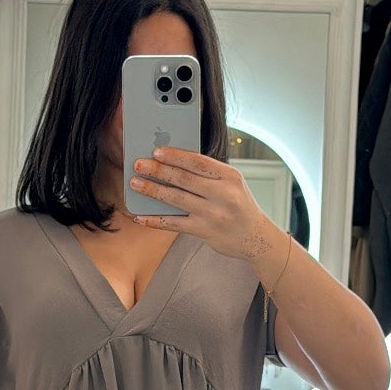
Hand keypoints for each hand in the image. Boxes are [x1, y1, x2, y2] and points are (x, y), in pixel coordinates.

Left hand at [129, 147, 277, 262]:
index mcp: (230, 176)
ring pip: (176, 199)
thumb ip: (208, 174)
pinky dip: (155, 220)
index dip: (175, 156)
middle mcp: (223, 194)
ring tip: (135, 184)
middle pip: (183, 179)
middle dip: (157, 170)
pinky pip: (174, 223)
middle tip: (138, 165)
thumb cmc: (239, 205)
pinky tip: (141, 217)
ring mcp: (213, 214)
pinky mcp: (204, 231)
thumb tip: (172, 163)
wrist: (256, 237)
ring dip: (152, 190)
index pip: (198, 162)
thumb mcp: (232, 183)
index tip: (156, 151)